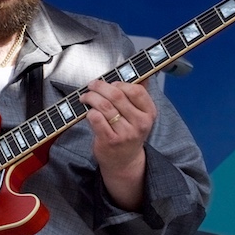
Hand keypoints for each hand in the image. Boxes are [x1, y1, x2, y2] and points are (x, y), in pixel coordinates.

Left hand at [80, 79, 156, 210]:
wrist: (124, 162)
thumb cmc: (129, 133)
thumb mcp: (140, 115)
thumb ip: (139, 95)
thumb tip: (139, 73)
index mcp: (149, 113)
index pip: (136, 90)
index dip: (120, 83)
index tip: (110, 83)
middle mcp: (139, 123)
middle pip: (116, 95)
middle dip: (100, 86)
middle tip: (91, 85)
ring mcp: (125, 133)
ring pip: (104, 106)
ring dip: (91, 97)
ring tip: (85, 97)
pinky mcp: (109, 140)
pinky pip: (96, 118)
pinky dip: (89, 112)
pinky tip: (88, 112)